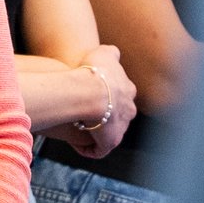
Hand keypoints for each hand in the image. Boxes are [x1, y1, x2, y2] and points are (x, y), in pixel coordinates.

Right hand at [64, 45, 138, 159]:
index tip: (91, 95)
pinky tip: (75, 144)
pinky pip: (99, 150)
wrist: (91, 92)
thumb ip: (111, 53)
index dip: (106, 96)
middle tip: (85, 113)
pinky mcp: (110, 143)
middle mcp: (128, 111)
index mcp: (128, 91)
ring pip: (109, 132)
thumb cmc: (95, 71)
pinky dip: (87, 149)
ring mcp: (121, 128)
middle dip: (104, 116)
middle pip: (117, 116)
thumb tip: (114, 54)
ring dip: (96, 131)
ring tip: (78, 128)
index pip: (120, 96)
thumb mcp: (104, 52)